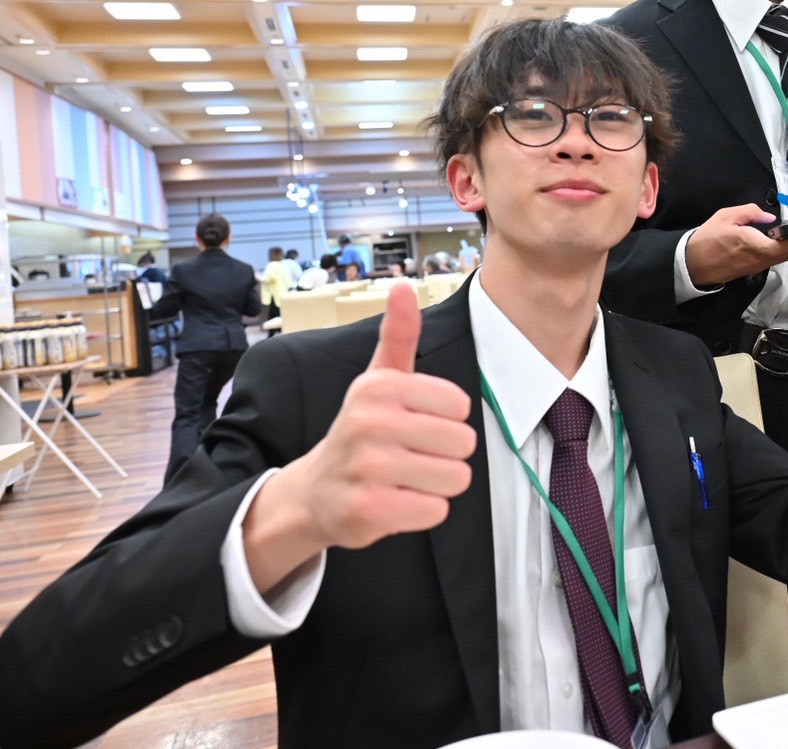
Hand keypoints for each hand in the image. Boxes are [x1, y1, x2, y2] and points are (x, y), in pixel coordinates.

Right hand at [243, 284, 476, 593]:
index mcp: (378, 387)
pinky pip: (436, 510)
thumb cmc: (362, 430)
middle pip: (463, 443)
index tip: (416, 423)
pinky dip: (424, 510)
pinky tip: (397, 501)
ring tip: (406, 478)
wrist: (314, 493)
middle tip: (412, 456)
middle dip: (446, 455)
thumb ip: (399, 335)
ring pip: (455, 478)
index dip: (448, 420)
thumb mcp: (378, 379)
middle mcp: (369, 423)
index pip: (461, 406)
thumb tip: (402, 287)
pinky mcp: (369, 511)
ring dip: (438, 484)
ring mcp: (367, 468)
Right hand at [685, 203, 787, 287]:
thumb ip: (750, 213)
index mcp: (753, 244)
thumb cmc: (707, 239)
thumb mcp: (726, 217)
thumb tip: (769, 217)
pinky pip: (780, 258)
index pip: (787, 244)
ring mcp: (759, 265)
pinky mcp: (756, 267)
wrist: (692, 264)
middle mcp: (760, 258)